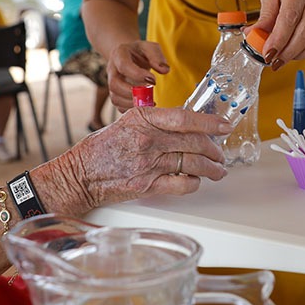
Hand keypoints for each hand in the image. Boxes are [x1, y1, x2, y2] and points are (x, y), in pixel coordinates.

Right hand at [65, 107, 228, 206]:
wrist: (79, 175)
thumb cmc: (101, 149)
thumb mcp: (126, 123)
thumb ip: (153, 121)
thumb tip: (184, 124)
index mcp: (143, 119)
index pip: (185, 118)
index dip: (209, 121)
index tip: (224, 124)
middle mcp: (148, 140)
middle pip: (195, 142)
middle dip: (214, 149)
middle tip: (221, 153)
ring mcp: (149, 164)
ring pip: (194, 164)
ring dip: (212, 168)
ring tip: (218, 170)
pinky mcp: (148, 186)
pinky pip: (182, 184)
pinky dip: (194, 183)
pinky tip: (196, 181)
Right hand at [105, 40, 169, 108]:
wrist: (129, 55)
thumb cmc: (140, 52)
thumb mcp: (150, 47)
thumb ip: (157, 57)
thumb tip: (164, 70)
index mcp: (119, 55)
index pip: (124, 66)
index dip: (138, 75)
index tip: (153, 81)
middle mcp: (112, 70)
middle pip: (114, 85)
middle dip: (133, 93)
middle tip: (149, 94)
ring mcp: (112, 83)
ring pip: (115, 98)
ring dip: (133, 104)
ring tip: (149, 102)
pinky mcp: (116, 94)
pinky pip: (119, 106)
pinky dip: (132, 109)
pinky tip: (145, 105)